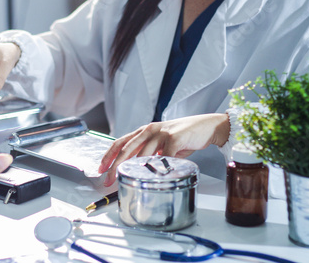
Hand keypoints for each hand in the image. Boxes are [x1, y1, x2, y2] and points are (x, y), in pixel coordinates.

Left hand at [99, 113, 229, 185]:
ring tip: (129, 181)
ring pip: (142, 154)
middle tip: (109, 180)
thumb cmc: (184, 136)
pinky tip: (155, 177)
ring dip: (134, 170)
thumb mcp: (162, 142)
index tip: (102, 168)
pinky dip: (158, 169)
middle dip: (115, 166)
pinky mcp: (175, 138)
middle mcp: (150, 130)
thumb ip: (149, 152)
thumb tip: (135, 169)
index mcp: (145, 130)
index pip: (121, 142)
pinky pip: (164, 157)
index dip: (109, 155)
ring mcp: (162, 133)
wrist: (206, 127)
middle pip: (127, 148)